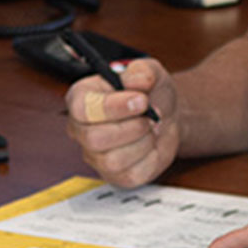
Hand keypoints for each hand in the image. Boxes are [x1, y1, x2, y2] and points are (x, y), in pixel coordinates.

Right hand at [64, 56, 177, 188]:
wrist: (165, 115)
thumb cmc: (149, 93)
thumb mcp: (149, 72)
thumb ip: (142, 71)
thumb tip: (138, 81)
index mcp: (81, 100)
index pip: (84, 109)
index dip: (114, 107)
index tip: (141, 100)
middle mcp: (82, 130)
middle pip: (94, 139)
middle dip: (132, 127)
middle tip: (150, 116)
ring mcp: (96, 156)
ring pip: (112, 160)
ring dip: (142, 142)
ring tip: (151, 128)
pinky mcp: (115, 175)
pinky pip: (130, 174)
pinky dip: (149, 159)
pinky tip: (150, 145)